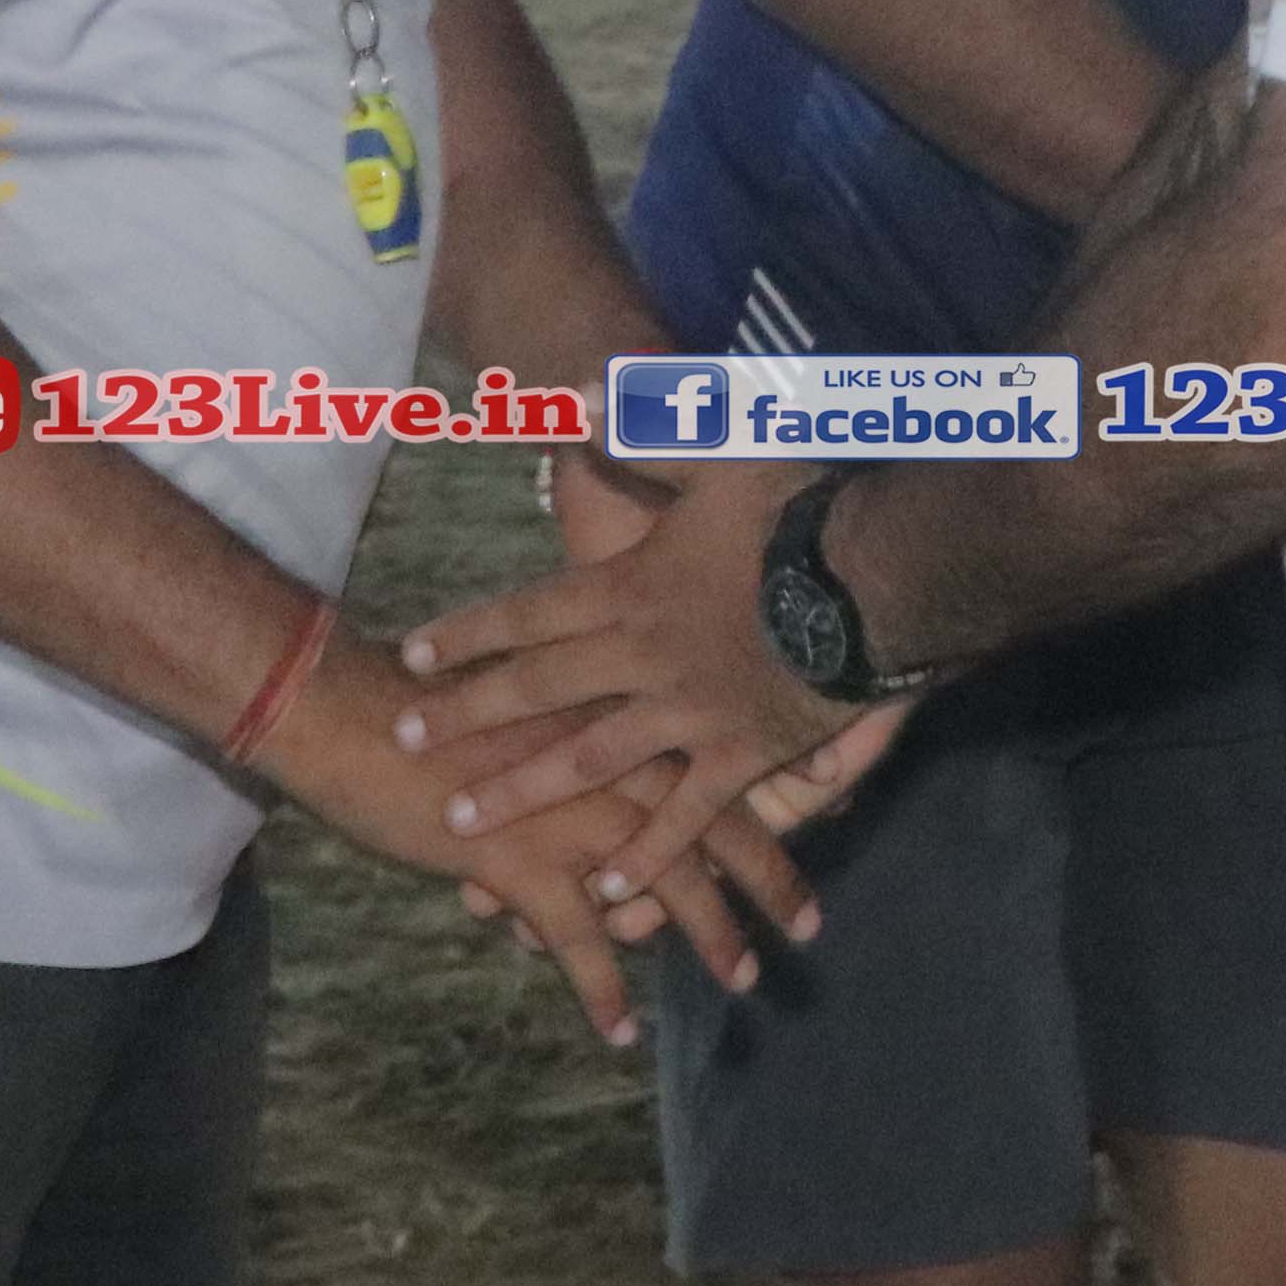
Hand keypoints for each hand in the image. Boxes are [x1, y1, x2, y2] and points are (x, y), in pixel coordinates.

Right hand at [250, 618, 833, 1046]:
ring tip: (746, 980)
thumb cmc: (435, 704)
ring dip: (712, 939)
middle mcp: (613, 764)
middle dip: (769, 882)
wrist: (355, 713)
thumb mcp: (528, 705)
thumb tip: (615, 762)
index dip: (778, 785)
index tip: (837, 800)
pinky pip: (581, 941)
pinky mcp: (521, 861)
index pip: (718, 758)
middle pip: (717, 828)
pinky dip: (605, 990)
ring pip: (668, 888)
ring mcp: (573, 814)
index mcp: (620, 720)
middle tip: (811, 928)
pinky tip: (621, 1031)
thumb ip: (583, 735)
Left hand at [394, 469, 891, 977]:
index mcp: (631, 587)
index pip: (529, 613)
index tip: (414, 657)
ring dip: (522, 790)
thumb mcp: (716, 449)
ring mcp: (689, 713)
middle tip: (407, 742)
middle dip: (467, 717)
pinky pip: (684, 815)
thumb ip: (640, 429)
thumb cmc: (802, 508)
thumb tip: (569, 394)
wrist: (879, 577)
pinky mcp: (742, 755)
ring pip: (588, 760)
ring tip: (464, 823)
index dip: (467, 634)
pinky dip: (644, 856)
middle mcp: (643, 657)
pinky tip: (605, 892)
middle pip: (537, 690)